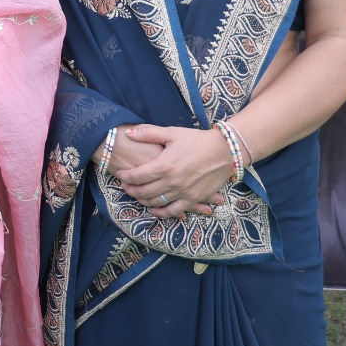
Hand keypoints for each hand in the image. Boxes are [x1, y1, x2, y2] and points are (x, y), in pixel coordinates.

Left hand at [114, 125, 230, 218]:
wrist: (225, 151)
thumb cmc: (197, 140)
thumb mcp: (172, 133)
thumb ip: (149, 133)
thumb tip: (128, 132)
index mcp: (164, 165)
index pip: (137, 176)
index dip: (125, 177)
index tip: (120, 174)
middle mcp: (172, 182)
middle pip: (144, 191)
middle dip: (131, 190)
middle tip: (124, 186)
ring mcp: (183, 192)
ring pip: (156, 202)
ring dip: (143, 201)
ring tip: (136, 195)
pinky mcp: (193, 199)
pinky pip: (174, 211)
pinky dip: (162, 213)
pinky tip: (154, 210)